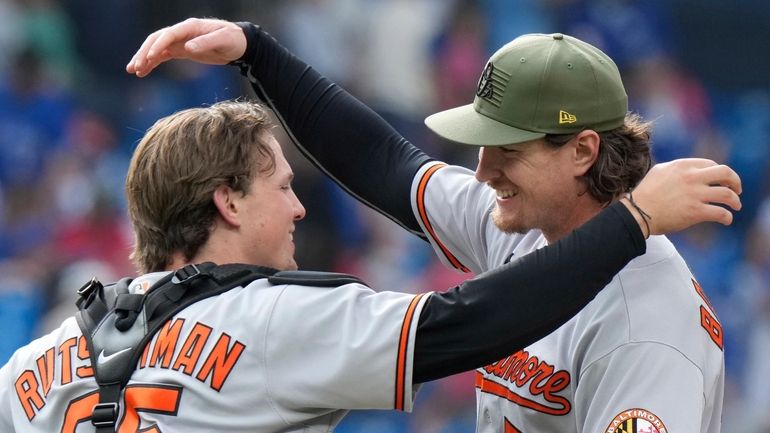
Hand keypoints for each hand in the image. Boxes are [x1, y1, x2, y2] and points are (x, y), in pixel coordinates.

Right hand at [127, 18, 245, 76]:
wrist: (239, 44)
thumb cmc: (233, 39)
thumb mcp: (223, 40)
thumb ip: (206, 43)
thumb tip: (188, 47)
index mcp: (190, 27)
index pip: (169, 34)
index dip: (158, 45)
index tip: (150, 58)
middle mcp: (182, 32)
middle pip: (157, 40)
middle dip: (144, 53)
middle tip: (135, 67)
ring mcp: (180, 41)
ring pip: (156, 48)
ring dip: (144, 58)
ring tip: (133, 71)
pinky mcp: (182, 50)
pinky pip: (163, 56)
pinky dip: (152, 63)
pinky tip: (143, 72)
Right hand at [621, 158, 741, 236]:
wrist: (637, 212)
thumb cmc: (645, 194)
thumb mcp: (659, 172)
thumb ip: (676, 168)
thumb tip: (689, 171)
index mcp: (682, 166)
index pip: (711, 164)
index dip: (719, 173)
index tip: (721, 181)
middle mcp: (691, 177)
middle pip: (725, 173)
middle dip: (735, 181)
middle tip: (737, 189)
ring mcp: (695, 194)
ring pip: (727, 194)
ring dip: (735, 201)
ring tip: (736, 206)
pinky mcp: (696, 212)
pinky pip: (721, 213)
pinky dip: (727, 217)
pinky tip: (726, 220)